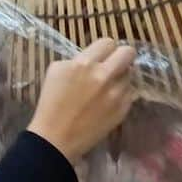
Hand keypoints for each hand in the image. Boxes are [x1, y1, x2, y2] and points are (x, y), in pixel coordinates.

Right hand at [27, 38, 136, 164]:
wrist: (56, 138)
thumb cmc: (51, 103)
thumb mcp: (56, 71)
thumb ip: (77, 59)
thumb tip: (92, 59)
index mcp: (85, 63)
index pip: (108, 42)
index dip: (104, 49)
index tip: (101, 55)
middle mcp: (104, 75)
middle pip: (128, 53)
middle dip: (122, 56)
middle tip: (114, 64)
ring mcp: (116, 94)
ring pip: (130, 74)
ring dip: (120, 77)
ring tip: (108, 86)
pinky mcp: (123, 110)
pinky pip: (130, 93)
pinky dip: (121, 94)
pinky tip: (109, 101)